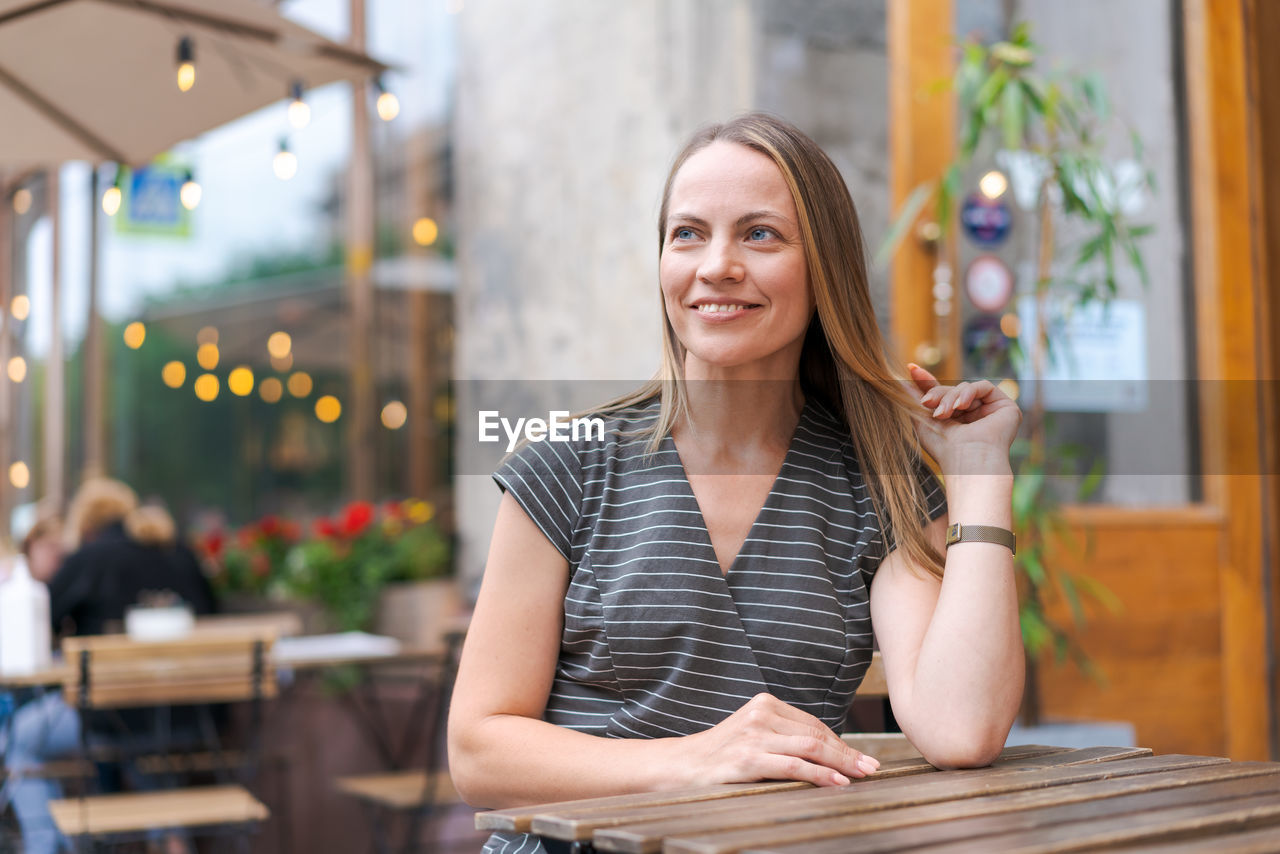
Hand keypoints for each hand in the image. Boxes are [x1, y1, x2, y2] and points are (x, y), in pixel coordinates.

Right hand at [679, 693, 878, 786]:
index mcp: (764, 704)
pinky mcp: (748, 759)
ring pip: (810, 747)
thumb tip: (826, 752)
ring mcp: (754, 736)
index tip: (860, 757)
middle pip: (816, 734)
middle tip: (870, 767)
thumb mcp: (751, 735)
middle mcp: (761, 715)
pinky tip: (836, 782)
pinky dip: (819, 774)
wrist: (680, 766)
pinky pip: (793, 766)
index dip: (840, 743)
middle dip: (847, 752)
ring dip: (841, 763)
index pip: (813, 724)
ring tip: (861, 775)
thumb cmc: (719, 755)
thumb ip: (782, 736)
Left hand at [906, 364, 1020, 474]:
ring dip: (950, 397)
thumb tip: (901, 382)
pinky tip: (961, 406)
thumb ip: (915, 400)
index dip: (927, 382)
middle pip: (952, 390)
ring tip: (943, 413)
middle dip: (937, 393)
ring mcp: (990, 412)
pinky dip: (969, 392)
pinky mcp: (1005, 407)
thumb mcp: (923, 421)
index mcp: (957, 422)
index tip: (911, 369)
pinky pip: (984, 386)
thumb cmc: (944, 448)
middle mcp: (974, 416)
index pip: (942, 396)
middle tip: (926, 403)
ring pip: (965, 388)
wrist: (968, 461)